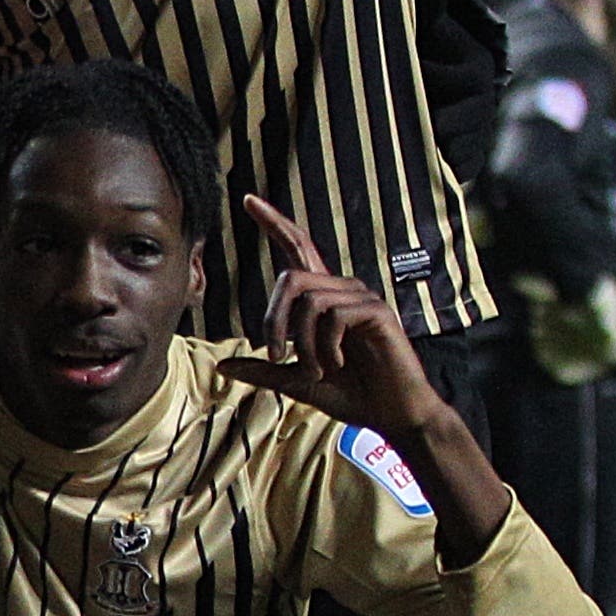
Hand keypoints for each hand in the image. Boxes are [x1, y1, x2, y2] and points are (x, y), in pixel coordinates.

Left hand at [219, 193, 444, 434]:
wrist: (393, 415)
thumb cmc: (351, 395)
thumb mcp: (297, 382)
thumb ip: (263, 370)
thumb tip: (222, 365)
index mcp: (325, 299)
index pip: (298, 249)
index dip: (275, 224)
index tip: (248, 200)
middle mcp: (344, 289)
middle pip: (290, 276)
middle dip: (273, 319)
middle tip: (276, 355)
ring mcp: (363, 298)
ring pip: (308, 300)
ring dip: (302, 342)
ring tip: (316, 369)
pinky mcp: (377, 312)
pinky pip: (333, 316)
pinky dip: (324, 347)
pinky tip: (336, 365)